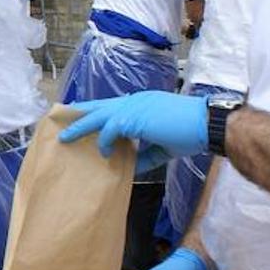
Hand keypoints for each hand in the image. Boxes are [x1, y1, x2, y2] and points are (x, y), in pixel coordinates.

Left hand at [60, 92, 207, 173]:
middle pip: (98, 106)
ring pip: (99, 114)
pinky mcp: (135, 118)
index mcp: (141, 104)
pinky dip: (103, 141)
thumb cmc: (190, 133)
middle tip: (61, 122)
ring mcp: (134, 107)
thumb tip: (130, 167)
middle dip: (79, 114)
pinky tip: (102, 152)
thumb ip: (144, 155)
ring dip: (81, 126)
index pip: (111, 106)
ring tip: (66, 138)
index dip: (94, 112)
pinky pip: (110, 129)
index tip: (79, 117)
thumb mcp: (163, 147)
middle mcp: (135, 102)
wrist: (208, 125)